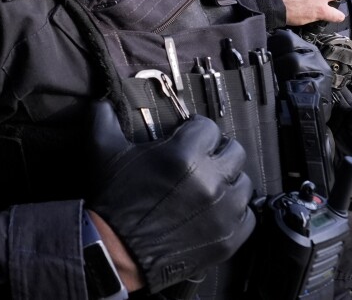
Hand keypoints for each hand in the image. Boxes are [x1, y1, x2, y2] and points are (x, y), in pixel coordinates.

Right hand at [87, 102, 254, 291]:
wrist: (116, 252)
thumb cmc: (113, 201)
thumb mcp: (103, 151)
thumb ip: (105, 117)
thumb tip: (103, 99)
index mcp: (183, 155)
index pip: (208, 127)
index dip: (195, 130)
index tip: (187, 137)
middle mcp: (210, 181)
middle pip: (234, 151)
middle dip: (217, 152)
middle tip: (200, 160)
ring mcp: (223, 212)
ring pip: (244, 182)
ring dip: (228, 181)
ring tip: (209, 186)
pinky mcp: (229, 238)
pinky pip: (247, 216)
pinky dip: (235, 212)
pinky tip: (215, 210)